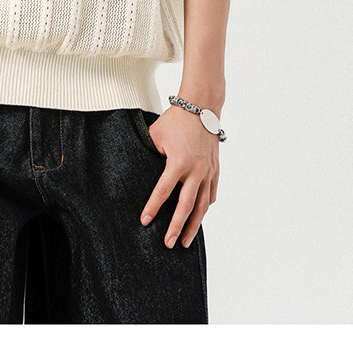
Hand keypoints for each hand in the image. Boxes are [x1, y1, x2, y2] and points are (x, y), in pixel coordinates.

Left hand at [139, 104, 219, 247]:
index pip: (163, 191)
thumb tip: (138, 167)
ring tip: (187, 242)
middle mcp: (195, 171)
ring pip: (202, 205)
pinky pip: (211, 193)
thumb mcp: (155, 134)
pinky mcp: (215, 170)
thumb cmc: (176, 120)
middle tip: (169, 244)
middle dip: (177, 227)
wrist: (202, 108)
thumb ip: (147, 152)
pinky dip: (205, 207)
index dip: (153, 207)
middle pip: (186, 206)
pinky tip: (199, 217)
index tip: (145, 221)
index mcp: (178, 163)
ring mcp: (208, 172)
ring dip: (194, 225)